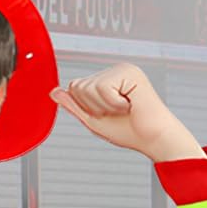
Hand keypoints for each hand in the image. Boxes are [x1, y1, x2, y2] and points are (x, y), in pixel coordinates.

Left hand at [51, 64, 204, 161]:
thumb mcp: (92, 119)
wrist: (153, 138)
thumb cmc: (128, 130)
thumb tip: (54, 92)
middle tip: (116, 112)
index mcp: (106, 80)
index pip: (75, 87)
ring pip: (88, 87)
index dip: (85, 107)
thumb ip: (73, 105)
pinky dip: (113, 104)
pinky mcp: (130, 72)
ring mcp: (122, 69)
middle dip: (92, 107)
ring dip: (104, 106)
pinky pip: (102, 88)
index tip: (106, 114)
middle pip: (78, 86)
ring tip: (123, 109)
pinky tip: (129, 104)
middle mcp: (114, 71)